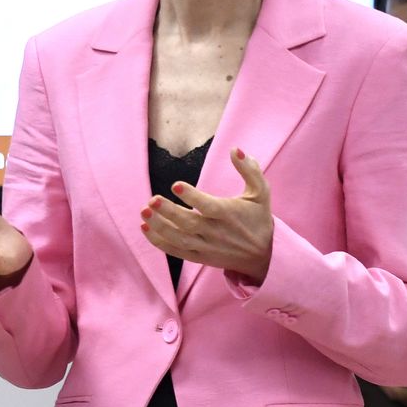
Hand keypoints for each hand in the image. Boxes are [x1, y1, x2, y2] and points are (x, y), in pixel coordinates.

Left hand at [140, 148, 274, 281]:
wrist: (262, 257)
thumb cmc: (259, 219)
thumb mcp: (261, 193)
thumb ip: (249, 170)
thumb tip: (235, 149)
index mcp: (229, 215)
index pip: (208, 206)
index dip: (192, 196)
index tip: (176, 184)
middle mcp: (216, 232)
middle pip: (189, 223)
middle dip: (168, 212)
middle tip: (151, 200)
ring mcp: (206, 246)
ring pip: (179, 238)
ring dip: (160, 226)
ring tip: (144, 212)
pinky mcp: (200, 257)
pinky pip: (176, 251)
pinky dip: (159, 242)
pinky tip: (146, 228)